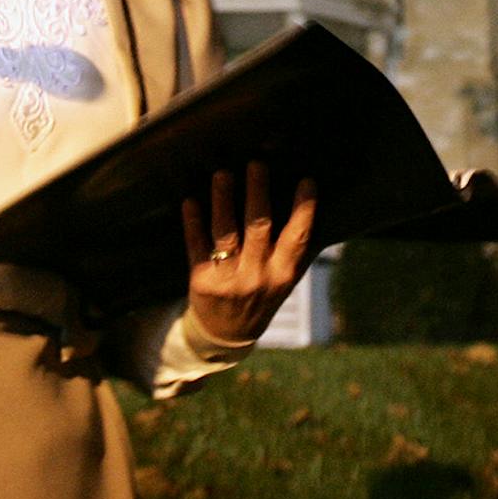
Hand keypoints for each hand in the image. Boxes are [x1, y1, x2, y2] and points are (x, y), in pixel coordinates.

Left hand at [181, 161, 316, 344]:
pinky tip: (190, 201)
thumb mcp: (282, 281)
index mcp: (281, 275)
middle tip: (256, 163)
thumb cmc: (259, 296)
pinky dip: (193, 222)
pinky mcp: (200, 281)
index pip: (297, 238)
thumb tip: (307, 203)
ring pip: (225, 233)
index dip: (303, 210)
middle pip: (258, 227)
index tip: (307, 181)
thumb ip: (293, 250)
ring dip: (223, 200)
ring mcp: (228, 279)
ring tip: (222, 173)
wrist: (226, 335)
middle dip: (257, 193)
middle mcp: (257, 277)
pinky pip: (196, 246)